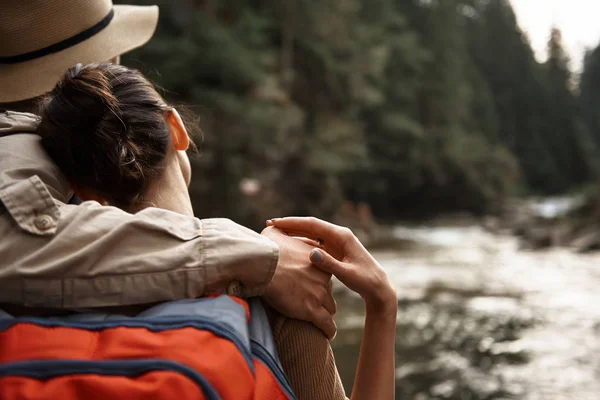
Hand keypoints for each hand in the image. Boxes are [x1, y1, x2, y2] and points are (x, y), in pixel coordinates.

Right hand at [261, 226, 337, 338]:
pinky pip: (327, 324)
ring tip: (322, 322)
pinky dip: (328, 330)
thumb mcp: (273, 232)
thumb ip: (278, 230)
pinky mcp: (313, 309)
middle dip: (323, 297)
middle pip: (328, 289)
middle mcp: (323, 275)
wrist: (262, 266)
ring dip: (325, 314)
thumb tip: (270, 226)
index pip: (324, 269)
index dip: (317, 278)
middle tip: (315, 302)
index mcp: (318, 257)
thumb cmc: (264, 249)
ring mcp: (319, 293)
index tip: (314, 283)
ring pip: (329, 308)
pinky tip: (328, 334)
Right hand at [267, 217, 396, 311]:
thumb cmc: (366, 281)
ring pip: (310, 234)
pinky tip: (288, 245)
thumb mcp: (347, 274)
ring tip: (275, 232)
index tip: (276, 222)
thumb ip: (329, 264)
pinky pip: (313, 242)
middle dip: (290, 224)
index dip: (293, 223)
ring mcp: (335, 242)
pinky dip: (300, 242)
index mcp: (342, 236)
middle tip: (269, 224)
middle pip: (309, 226)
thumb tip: (311, 253)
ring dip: (294, 232)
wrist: (378, 288)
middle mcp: (338, 235)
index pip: (313, 224)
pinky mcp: (334, 251)